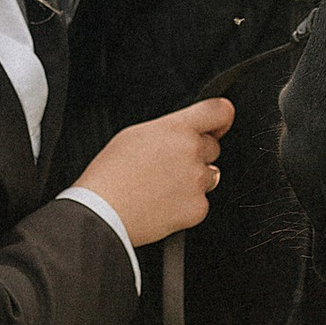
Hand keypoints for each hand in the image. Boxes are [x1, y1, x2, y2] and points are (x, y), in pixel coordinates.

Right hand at [77, 97, 234, 248]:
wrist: (103, 213)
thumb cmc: (110, 175)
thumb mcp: (134, 134)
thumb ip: (168, 129)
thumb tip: (182, 132)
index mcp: (176, 129)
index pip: (219, 111)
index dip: (221, 118)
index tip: (218, 126)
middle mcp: (192, 152)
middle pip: (213, 147)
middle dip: (197, 154)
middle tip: (169, 166)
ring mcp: (197, 181)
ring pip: (210, 176)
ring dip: (193, 180)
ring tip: (162, 187)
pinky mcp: (198, 207)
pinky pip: (201, 202)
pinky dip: (187, 204)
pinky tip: (163, 204)